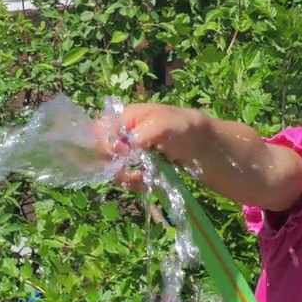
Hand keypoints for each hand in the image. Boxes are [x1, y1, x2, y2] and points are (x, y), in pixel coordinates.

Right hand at [93, 102, 210, 190]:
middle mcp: (122, 136)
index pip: (100, 130)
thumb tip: (123, 147)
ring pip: (113, 169)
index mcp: (124, 118)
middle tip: (132, 170)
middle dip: (116, 164)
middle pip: (102, 153)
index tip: (122, 152)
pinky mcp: (135, 169)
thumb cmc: (183, 128)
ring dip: (127, 176)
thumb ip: (142, 133)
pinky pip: (126, 180)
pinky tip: (148, 181)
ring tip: (145, 177)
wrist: (201, 147)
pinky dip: (135, 184)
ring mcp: (128, 154)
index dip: (106, 144)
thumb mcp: (164, 124)